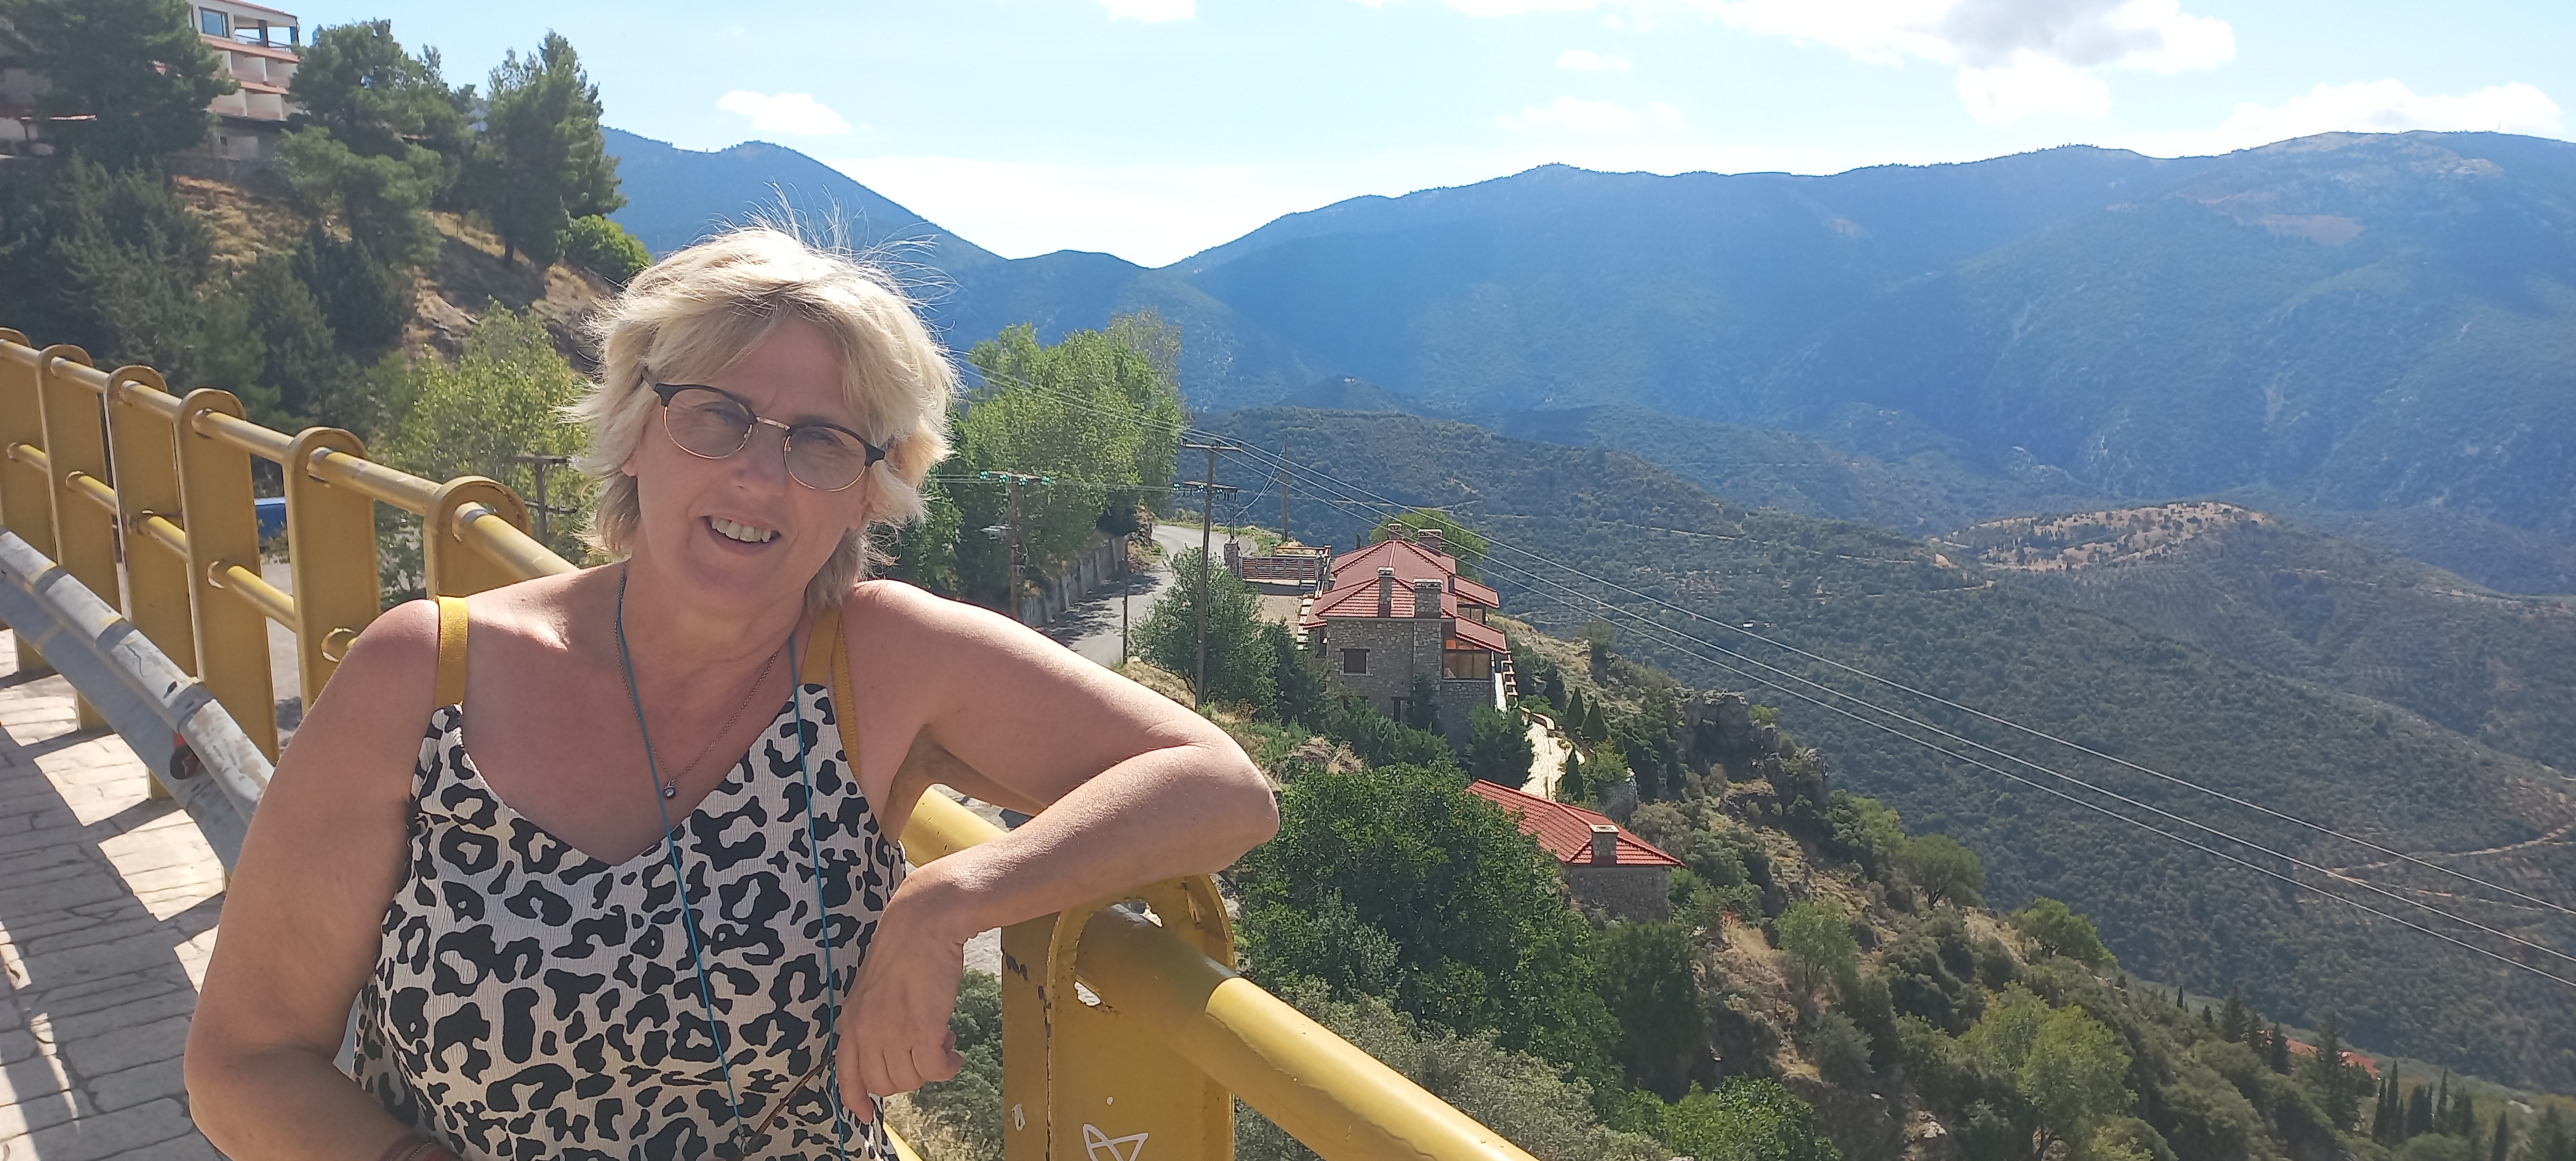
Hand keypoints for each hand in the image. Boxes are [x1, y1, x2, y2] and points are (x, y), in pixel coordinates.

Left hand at [835, 887, 969, 1122]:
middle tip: (925, 1053)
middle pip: (883, 1084)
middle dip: (907, 1077)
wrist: (923, 923)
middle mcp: (866, 1032)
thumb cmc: (905, 949)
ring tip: (942, 1043)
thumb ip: (877, 1020)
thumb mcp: (875, 989)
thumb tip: (899, 1050)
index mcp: (851, 1021)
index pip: (847, 1074)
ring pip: (910, 1080)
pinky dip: (947, 1067)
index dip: (856, 1099)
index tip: (865, 1114)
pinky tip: (954, 1051)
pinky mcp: (922, 1030)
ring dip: (929, 1069)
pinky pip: (934, 1070)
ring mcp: (892, 1033)